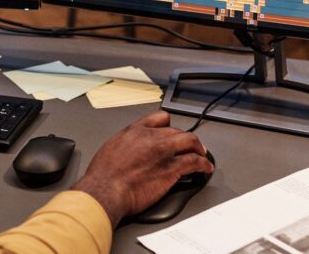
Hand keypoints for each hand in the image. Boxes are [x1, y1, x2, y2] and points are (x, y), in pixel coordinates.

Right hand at [71, 112, 212, 227]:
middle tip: (190, 146)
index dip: (169, 125)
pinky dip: (203, 164)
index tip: (173, 130)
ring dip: (199, 149)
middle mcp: (151, 137)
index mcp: (135, 131)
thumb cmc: (103, 176)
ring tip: (202, 155)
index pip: (159, 118)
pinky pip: (195, 162)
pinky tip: (205, 168)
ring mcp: (164, 152)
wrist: (105, 190)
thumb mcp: (111, 149)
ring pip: (190, 142)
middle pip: (177, 131)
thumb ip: (126, 145)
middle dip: (185, 139)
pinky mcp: (172, 169)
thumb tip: (130, 151)